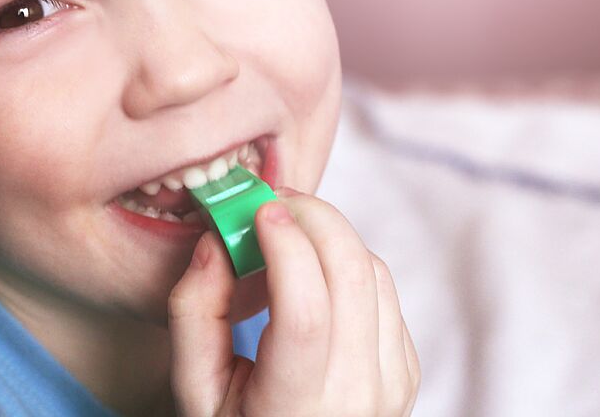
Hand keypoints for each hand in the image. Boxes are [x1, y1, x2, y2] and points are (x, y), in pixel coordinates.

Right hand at [168, 188, 419, 415]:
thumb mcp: (196, 390)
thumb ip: (194, 315)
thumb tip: (216, 241)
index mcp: (297, 409)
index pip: (305, 313)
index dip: (286, 249)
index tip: (259, 209)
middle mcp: (358, 395)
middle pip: (352, 276)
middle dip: (313, 218)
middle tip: (272, 202)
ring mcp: (392, 380)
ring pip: (373, 271)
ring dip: (328, 235)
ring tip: (282, 237)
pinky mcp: (406, 364)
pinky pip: (383, 288)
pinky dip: (345, 261)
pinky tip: (310, 271)